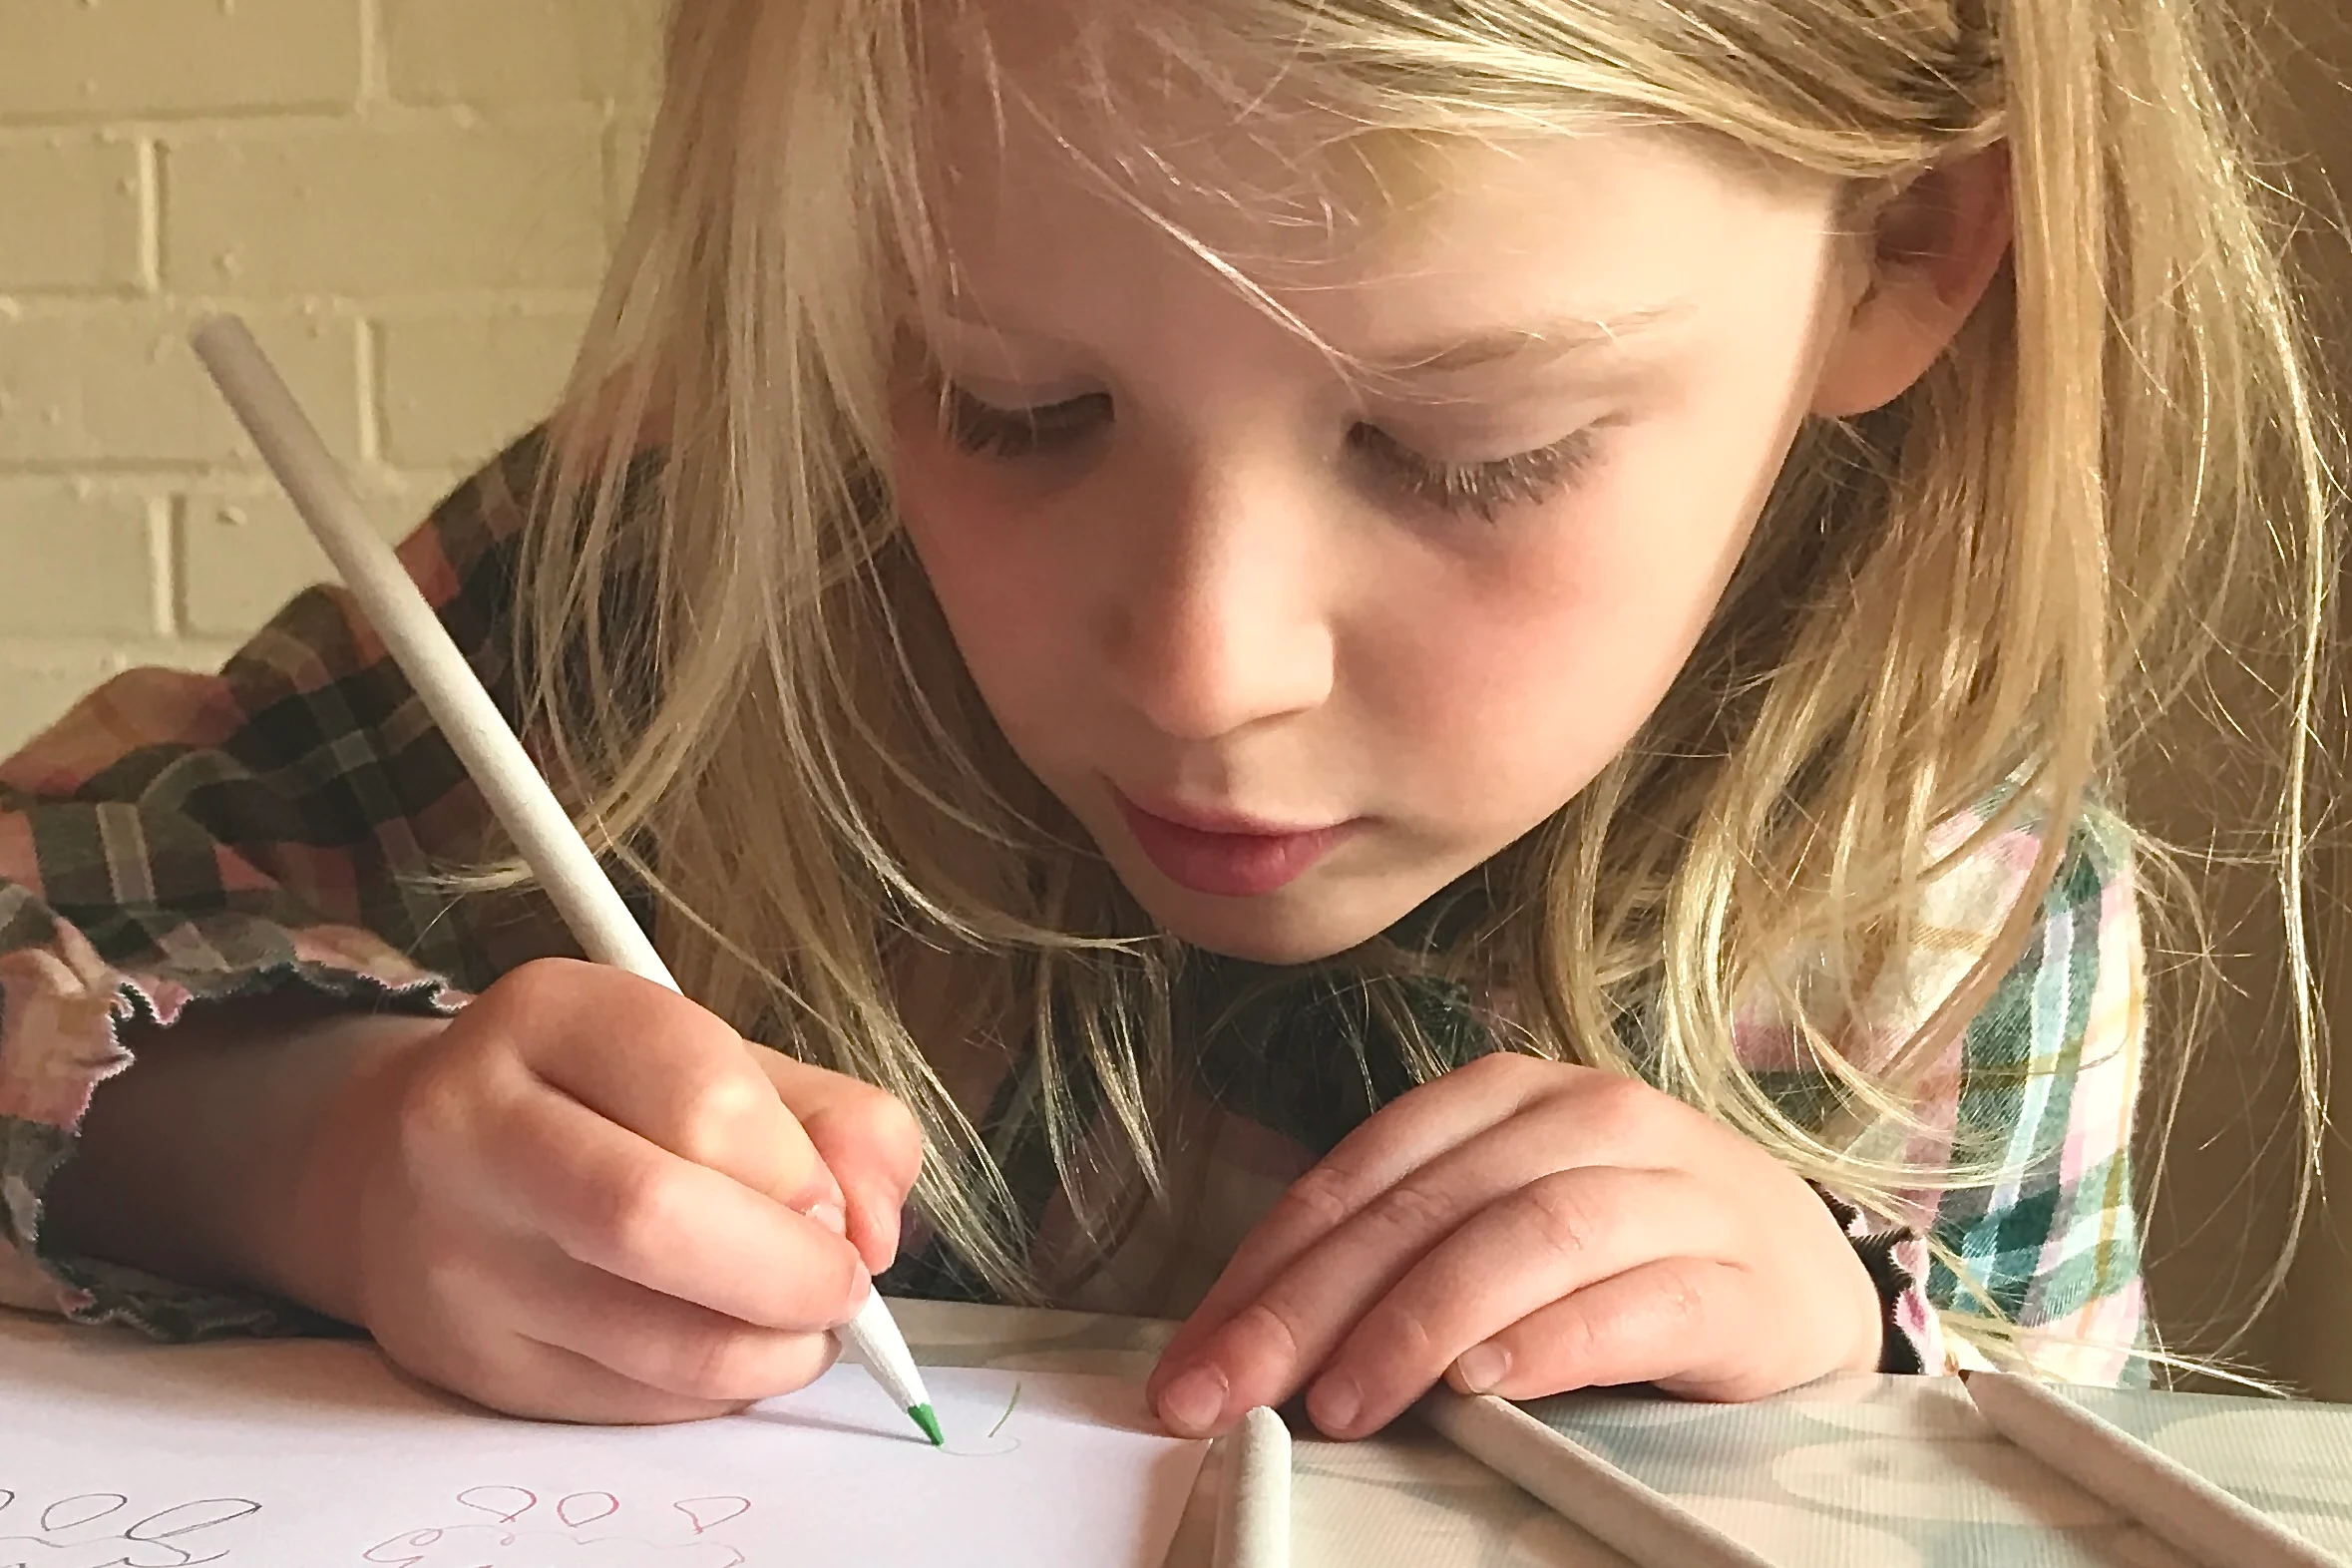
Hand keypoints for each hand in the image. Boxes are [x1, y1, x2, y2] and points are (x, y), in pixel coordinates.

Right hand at [298, 958, 922, 1422]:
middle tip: (841, 1281)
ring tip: (800, 1318)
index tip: (835, 1203)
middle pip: (652, 1218)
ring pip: (656, 1341)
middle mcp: (476, 1128)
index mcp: (551, 1015)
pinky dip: (719, 1389)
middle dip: (793, 1271)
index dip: (798, 1170)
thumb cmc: (600, 1105)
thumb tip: (878, 1230)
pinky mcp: (472, 1363)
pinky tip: (727, 1343)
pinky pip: (637, 1403)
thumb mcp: (724, 1059)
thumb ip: (838, 1120)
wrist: (405, 1171)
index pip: (701, 1096)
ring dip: (775, 1347)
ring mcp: (460, 1256)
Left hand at [1144, 1053, 1882, 1439]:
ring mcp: (1671, 1188)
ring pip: (1524, 1236)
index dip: (1264, 1268)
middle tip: (1228, 1394)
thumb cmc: (1626, 1260)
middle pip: (1423, 1205)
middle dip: (1307, 1307)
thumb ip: (1398, 1263)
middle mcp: (1585, 1117)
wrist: (1810, 1280)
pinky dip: (1553, 1341)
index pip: (1359, 1174)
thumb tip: (1253, 1346)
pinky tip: (1487, 1386)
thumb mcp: (1501, 1235)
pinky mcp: (1741, 1277)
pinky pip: (1636, 1302)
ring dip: (1419, 1322)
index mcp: (1504, 1097)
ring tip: (1344, 1403)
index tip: (1190, 1361)